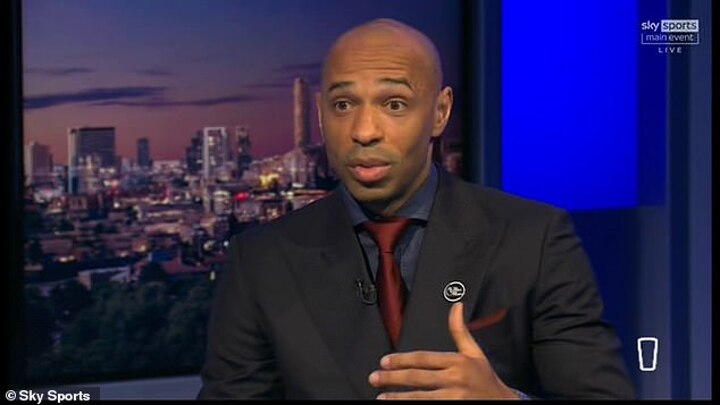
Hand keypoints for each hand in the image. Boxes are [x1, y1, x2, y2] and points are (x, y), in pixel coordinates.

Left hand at [368, 302, 518, 399]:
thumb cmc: (486, 379)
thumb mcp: (475, 352)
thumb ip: (460, 331)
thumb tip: (456, 306)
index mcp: (458, 362)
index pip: (424, 359)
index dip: (402, 359)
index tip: (385, 360)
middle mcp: (455, 379)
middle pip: (418, 378)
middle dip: (393, 378)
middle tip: (374, 377)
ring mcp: (454, 398)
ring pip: (420, 398)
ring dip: (398, 398)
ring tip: (381, 397)